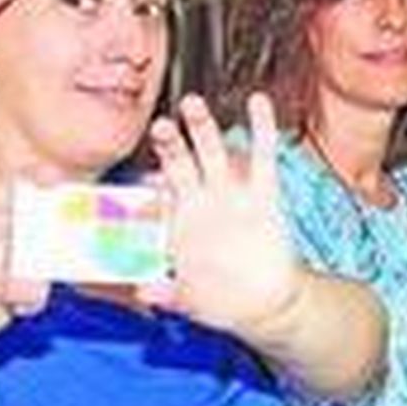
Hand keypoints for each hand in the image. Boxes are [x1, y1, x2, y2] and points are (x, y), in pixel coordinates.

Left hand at [140, 94, 304, 334]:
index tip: (145, 182)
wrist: (265, 303)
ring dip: (203, 128)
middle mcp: (201, 202)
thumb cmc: (222, 300)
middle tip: (159, 126)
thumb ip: (167, 293)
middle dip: (169, 144)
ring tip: (193, 104)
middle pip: (180, 164)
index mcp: (177, 224)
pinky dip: (262, 127)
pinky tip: (258, 102)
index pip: (157, 198)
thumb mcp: (189, 300)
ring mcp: (231, 195)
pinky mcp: (263, 194)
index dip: (149, 189)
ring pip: (214, 153)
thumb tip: (141, 291)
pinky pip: (263, 156)